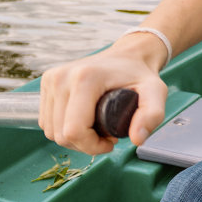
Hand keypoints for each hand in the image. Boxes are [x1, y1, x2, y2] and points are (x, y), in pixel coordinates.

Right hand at [37, 34, 168, 154]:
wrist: (127, 55)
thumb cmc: (140, 75)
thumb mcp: (155, 92)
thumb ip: (152, 115)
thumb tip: (137, 140)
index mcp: (84, 78)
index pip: (74, 130)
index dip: (92, 146)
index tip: (111, 142)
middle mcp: (62, 77)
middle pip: (61, 134)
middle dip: (84, 144)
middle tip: (106, 134)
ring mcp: (51, 78)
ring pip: (51, 130)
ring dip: (73, 138)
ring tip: (95, 127)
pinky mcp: (46, 82)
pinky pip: (46, 121)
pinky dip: (62, 128)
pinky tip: (82, 121)